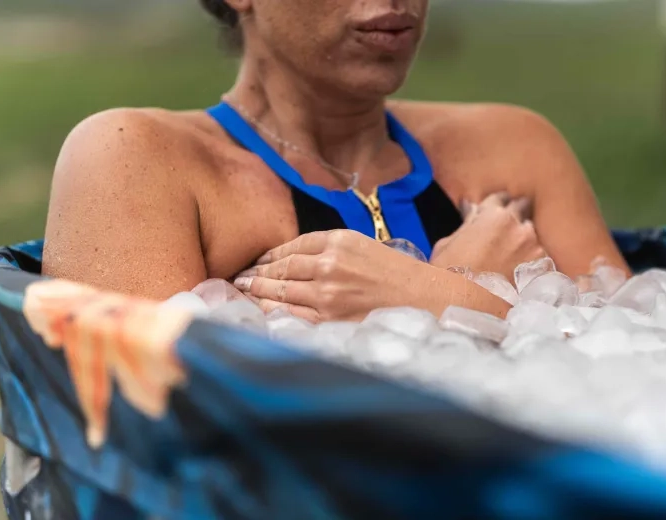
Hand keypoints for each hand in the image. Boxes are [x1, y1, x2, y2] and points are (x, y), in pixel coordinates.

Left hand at [234, 230, 433, 321]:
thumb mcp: (365, 247)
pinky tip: (261, 310)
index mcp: (340, 240)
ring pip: (281, 290)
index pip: (293, 245)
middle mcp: (330, 264)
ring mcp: (328, 294)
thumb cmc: (398, 275)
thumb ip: (332, 249)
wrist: (426, 299)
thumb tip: (296, 260)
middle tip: (240, 277)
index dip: (270, 254)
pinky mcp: (330, 319)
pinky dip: (272, 311)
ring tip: (243, 290)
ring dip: (258, 291)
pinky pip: (291, 314)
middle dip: (257, 273)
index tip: (258, 260)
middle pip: (281, 267)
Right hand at [431, 192, 544, 278]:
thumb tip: (473, 215)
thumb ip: (467, 224)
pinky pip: (539, 261)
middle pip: (523, 211)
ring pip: (532, 238)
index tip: (491, 215)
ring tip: (510, 261)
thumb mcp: (447, 243)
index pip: (501, 198)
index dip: (495, 206)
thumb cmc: (446, 274)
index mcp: (494, 215)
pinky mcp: (543, 272)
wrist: (463, 308)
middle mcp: (519, 226)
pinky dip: (531, 266)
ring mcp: (535, 249)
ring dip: (523, 244)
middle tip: (503, 235)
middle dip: (514, 219)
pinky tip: (517, 277)